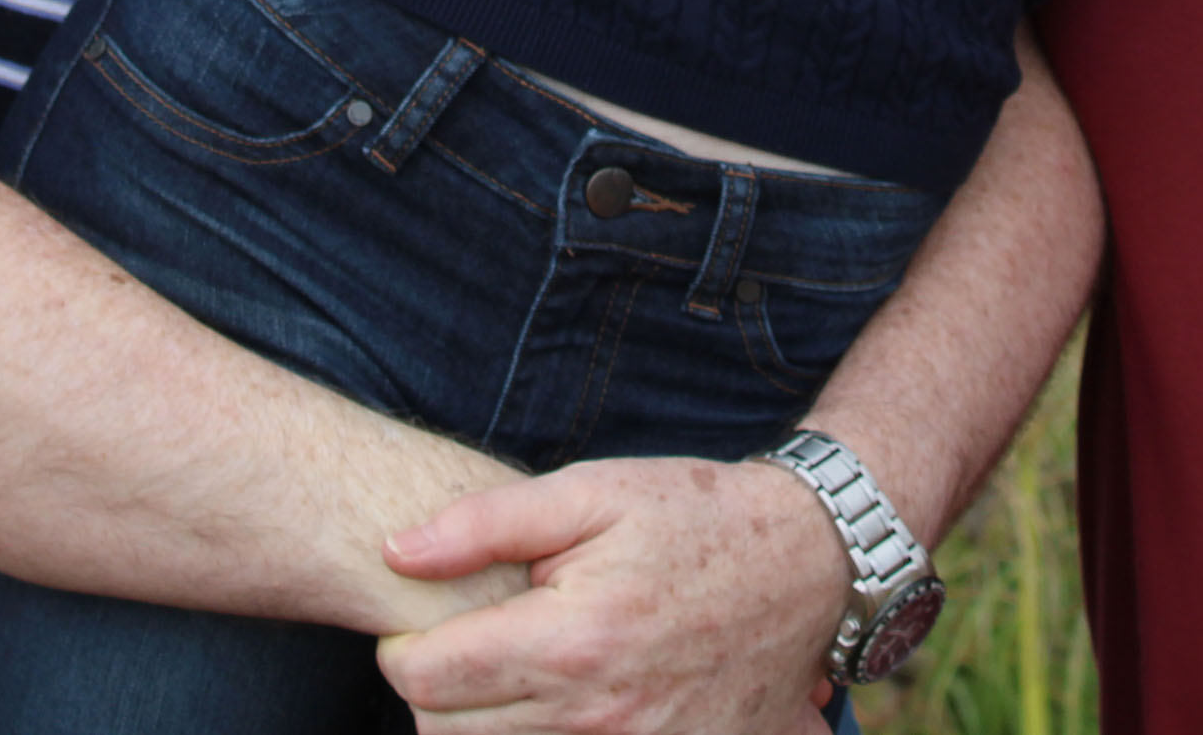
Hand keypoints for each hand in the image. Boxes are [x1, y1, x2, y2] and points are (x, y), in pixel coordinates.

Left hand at [378, 456, 848, 732]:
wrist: (806, 567)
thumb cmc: (691, 516)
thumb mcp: (590, 492)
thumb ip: (485, 524)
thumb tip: (395, 552)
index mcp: (568, 641)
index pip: (424, 680)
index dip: (401, 652)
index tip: (414, 627)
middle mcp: (596, 714)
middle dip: (437, 694)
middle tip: (463, 649)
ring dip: (486, 724)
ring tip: (510, 672)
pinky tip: (558, 701)